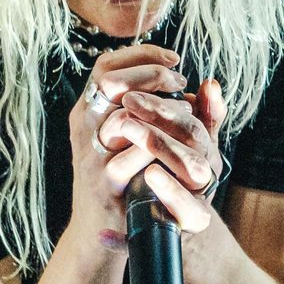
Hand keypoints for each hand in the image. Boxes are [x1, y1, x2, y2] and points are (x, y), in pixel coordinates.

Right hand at [68, 45, 224, 243]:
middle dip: (152, 77)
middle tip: (180, 84)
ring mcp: (91, 155)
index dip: (140, 55)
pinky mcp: (106, 183)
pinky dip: (161, 145)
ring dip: (160, 110)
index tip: (174, 59)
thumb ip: (159, 111)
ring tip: (186, 113)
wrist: (101, 228)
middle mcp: (83, 127)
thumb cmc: (123, 176)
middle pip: (111, 83)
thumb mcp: (132, 138)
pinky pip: (136, 156)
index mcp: (89, 111)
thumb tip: (200, 88)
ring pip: (124, 118)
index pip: (106, 67)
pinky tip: (180, 146)